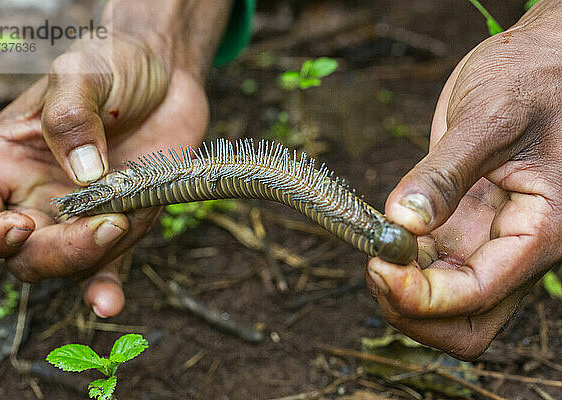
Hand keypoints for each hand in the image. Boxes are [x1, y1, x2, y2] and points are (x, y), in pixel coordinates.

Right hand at [0, 0, 232, 317]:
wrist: (166, 75)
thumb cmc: (113, 65)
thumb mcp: (83, 71)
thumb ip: (71, 118)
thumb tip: (83, 176)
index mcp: (2, 163)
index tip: (21, 225)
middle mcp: (32, 197)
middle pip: (21, 255)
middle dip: (56, 251)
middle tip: (104, 222)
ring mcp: (76, 217)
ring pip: (64, 266)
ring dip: (90, 258)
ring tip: (123, 219)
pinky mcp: (118, 225)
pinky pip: (105, 268)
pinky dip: (105, 288)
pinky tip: (110, 302)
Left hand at [366, 0, 561, 359]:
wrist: (540, 62)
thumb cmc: (535, 79)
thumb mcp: (489, 118)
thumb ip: (444, 174)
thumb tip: (402, 222)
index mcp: (542, 228)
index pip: (478, 293)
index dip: (423, 296)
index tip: (379, 267)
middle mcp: (517, 248)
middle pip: (467, 322)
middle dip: (414, 310)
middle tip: (376, 268)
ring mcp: (490, 242)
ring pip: (449, 305)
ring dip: (405, 293)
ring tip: (378, 250)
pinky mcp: (468, 228)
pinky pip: (435, 270)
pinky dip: (405, 267)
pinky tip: (387, 236)